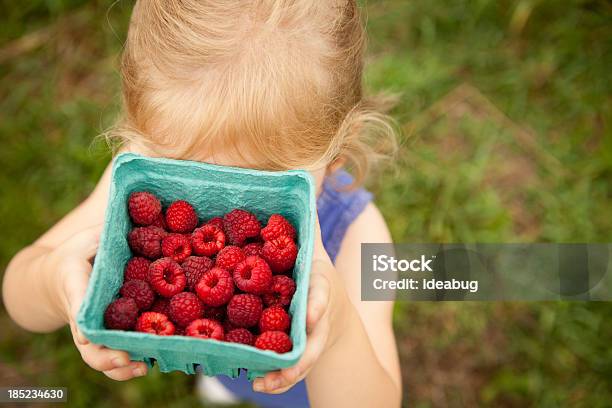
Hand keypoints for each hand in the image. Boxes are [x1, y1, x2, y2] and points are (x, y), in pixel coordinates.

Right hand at [50, 224, 147, 380]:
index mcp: (75, 285)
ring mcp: (91, 329)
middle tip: (125, 356)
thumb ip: (105, 232)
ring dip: (118, 366)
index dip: (84, 316)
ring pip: (98, 356)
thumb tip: (137, 212)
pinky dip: (126, 365)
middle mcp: (81, 313)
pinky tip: (149, 363)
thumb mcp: (87, 239)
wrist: (57, 276)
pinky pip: (111, 354)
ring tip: (142, 366)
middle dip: (105, 353)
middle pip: (87, 343)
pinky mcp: (104, 335)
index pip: (77, 301)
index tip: (89, 332)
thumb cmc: (77, 254)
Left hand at [253, 216, 348, 393]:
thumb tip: (306, 176)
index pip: (321, 295)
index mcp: (320, 285)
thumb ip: (306, 225)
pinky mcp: (301, 354)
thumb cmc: (318, 277)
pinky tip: (259, 384)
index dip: (316, 304)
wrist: (335, 314)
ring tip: (264, 380)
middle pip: (315, 335)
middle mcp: (319, 314)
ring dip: (286, 372)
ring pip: (304, 358)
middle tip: (289, 361)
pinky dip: (278, 379)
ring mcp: (313, 337)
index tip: (309, 315)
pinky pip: (291, 369)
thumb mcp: (315, 251)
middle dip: (304, 348)